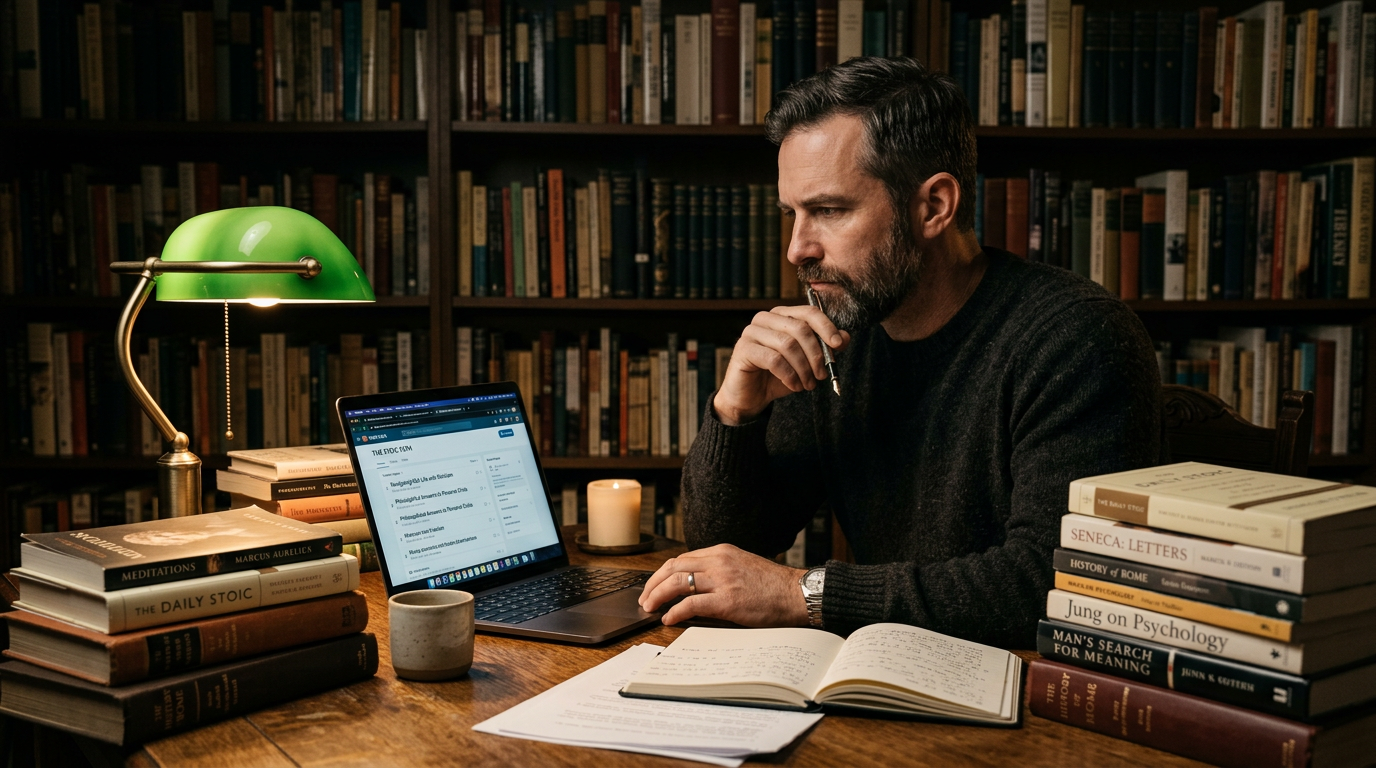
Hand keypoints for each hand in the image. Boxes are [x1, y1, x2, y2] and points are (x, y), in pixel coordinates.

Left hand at [638, 544, 808, 626]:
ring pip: (677, 583)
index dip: (661, 573)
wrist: (797, 593)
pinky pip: (691, 604)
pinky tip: (668, 619)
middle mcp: (719, 561)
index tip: (653, 586)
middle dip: (652, 583)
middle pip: (673, 567)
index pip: (681, 559)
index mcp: (721, 551)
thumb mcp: (742, 566)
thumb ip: (719, 570)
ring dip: (657, 596)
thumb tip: (694, 587)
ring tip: (649, 608)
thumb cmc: (773, 585)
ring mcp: (722, 580)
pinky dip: (675, 611)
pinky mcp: (727, 601)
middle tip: (644, 599)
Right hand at [713, 306, 849, 424]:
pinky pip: (774, 359)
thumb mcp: (806, 362)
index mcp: (781, 315)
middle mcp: (765, 318)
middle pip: (799, 328)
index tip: (838, 345)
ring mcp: (751, 332)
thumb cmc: (778, 376)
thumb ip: (824, 347)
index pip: (808, 312)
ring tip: (808, 385)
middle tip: (822, 375)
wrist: (751, 397)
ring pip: (788, 344)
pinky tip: (794, 386)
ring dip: (803, 368)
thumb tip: (845, 337)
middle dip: (816, 354)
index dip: (826, 327)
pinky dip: (789, 375)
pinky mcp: (744, 349)